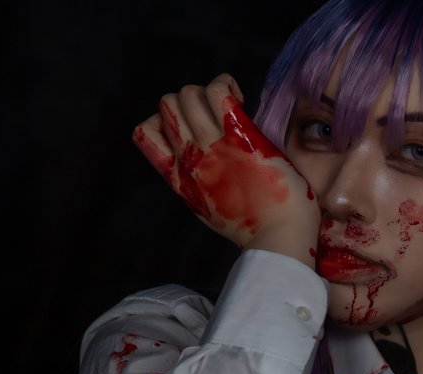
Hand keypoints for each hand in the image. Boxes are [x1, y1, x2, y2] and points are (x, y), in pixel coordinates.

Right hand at [133, 75, 318, 262]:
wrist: (279, 240)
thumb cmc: (258, 228)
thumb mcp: (213, 207)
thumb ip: (203, 183)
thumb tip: (210, 163)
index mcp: (180, 179)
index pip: (144, 134)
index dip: (162, 121)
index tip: (191, 129)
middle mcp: (189, 160)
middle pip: (166, 105)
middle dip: (189, 100)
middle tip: (216, 116)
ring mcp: (211, 148)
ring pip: (186, 94)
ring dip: (208, 91)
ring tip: (232, 106)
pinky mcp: (238, 138)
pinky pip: (216, 91)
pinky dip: (225, 84)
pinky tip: (241, 99)